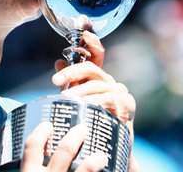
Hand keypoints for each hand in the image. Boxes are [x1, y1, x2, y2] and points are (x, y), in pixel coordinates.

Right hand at [21, 121, 106, 171]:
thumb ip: (30, 169)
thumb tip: (34, 160)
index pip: (33, 146)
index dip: (41, 132)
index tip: (48, 124)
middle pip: (64, 151)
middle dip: (76, 137)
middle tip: (82, 129)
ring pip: (85, 169)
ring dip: (95, 160)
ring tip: (101, 155)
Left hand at [52, 31, 138, 170]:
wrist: (106, 147)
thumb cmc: (89, 121)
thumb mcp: (75, 99)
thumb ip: (69, 81)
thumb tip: (59, 61)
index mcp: (97, 77)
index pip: (96, 55)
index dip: (91, 43)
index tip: (84, 35)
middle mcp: (109, 81)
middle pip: (91, 68)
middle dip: (71, 73)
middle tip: (55, 82)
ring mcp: (120, 92)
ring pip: (98, 85)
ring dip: (80, 91)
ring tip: (65, 99)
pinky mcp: (127, 105)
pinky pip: (111, 99)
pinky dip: (97, 101)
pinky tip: (87, 106)